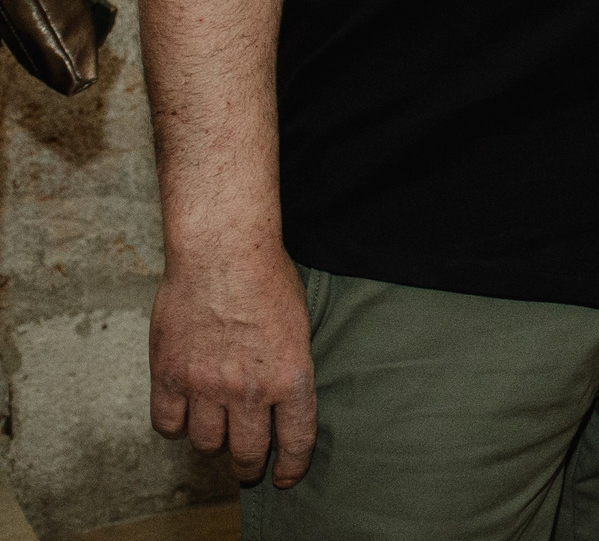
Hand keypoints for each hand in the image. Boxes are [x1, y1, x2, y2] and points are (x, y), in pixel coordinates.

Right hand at [149, 238, 316, 486]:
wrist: (222, 252)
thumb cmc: (267, 279)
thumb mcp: (299, 326)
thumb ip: (289, 368)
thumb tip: (283, 399)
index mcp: (290, 377)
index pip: (294, 441)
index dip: (291, 467)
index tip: (286, 476)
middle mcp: (248, 390)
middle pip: (246, 453)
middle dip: (249, 467)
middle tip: (248, 467)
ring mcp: (206, 386)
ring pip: (206, 443)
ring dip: (213, 443)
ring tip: (217, 433)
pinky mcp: (170, 376)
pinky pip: (168, 424)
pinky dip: (176, 426)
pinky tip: (185, 414)